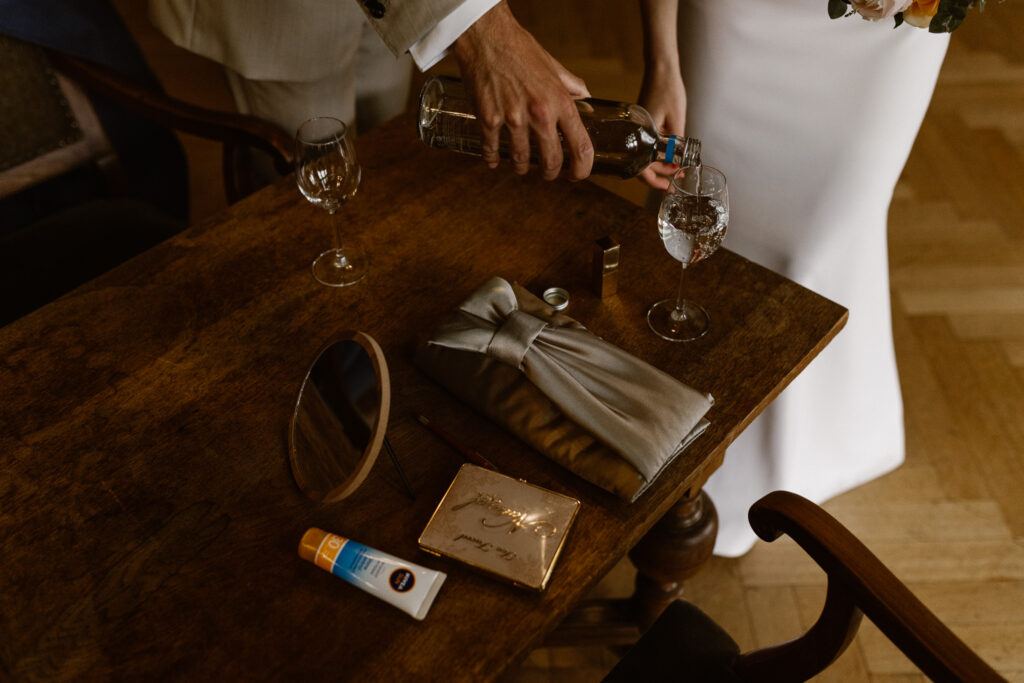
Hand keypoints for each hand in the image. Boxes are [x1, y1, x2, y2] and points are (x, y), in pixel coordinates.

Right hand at [452, 1, 593, 180]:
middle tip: (548, 173)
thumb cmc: (520, 48)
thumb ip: (570, 86)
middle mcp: (539, 113)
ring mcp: (512, 118)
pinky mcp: (488, 118)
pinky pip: (491, 149)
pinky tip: (494, 160)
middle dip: (550, 173)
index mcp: (559, 102)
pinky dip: (493, 159)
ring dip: (522, 167)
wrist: (487, 37)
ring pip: (520, 159)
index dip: (582, 168)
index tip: (577, 175)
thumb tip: (586, 98)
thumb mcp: (553, 67)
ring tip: (521, 166)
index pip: (580, 146)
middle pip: (551, 160)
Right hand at [638, 0, 686, 190]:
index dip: (654, 181)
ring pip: (645, 156)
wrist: (661, 68)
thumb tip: (679, 162)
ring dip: (660, 166)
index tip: (668, 187)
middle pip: (642, 165)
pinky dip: (657, 154)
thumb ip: (678, 142)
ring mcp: (638, 129)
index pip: (642, 168)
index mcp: (642, 134)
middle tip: (674, 182)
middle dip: (659, 176)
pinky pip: (647, 145)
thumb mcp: (677, 118)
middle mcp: (636, 134)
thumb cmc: (668, 89)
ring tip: (676, 171)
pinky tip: (669, 156)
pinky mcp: (642, 124)